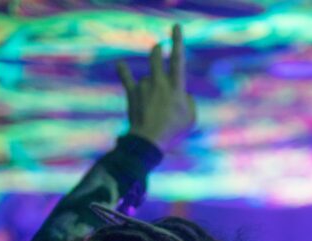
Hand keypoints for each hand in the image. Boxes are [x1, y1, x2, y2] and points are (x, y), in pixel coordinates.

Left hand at [117, 24, 196, 150]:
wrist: (149, 141)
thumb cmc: (172, 131)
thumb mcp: (191, 118)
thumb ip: (189, 101)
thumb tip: (183, 94)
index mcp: (176, 88)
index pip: (178, 60)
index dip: (177, 42)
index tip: (175, 28)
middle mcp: (159, 83)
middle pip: (155, 58)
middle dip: (156, 51)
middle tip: (157, 48)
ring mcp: (144, 87)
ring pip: (148, 78)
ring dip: (150, 86)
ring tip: (152, 107)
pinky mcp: (133, 94)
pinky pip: (127, 78)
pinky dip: (123, 71)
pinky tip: (120, 64)